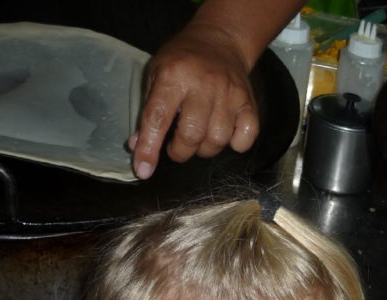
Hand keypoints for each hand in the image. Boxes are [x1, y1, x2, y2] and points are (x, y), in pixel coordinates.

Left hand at [129, 22, 259, 179]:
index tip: (144, 170)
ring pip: (217, 140)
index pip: (157, 118)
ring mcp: (229, 94)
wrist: (219, 41)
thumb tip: (138, 147)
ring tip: (199, 139)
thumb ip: (148, 111)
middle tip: (177, 147)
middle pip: (191, 135)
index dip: (149, 148)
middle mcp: (203, 84)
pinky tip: (225, 135)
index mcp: (173, 76)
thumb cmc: (183, 61)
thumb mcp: (156, 75)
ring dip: (205, 150)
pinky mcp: (248, 102)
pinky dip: (236, 144)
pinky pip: (245, 136)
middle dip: (180, 152)